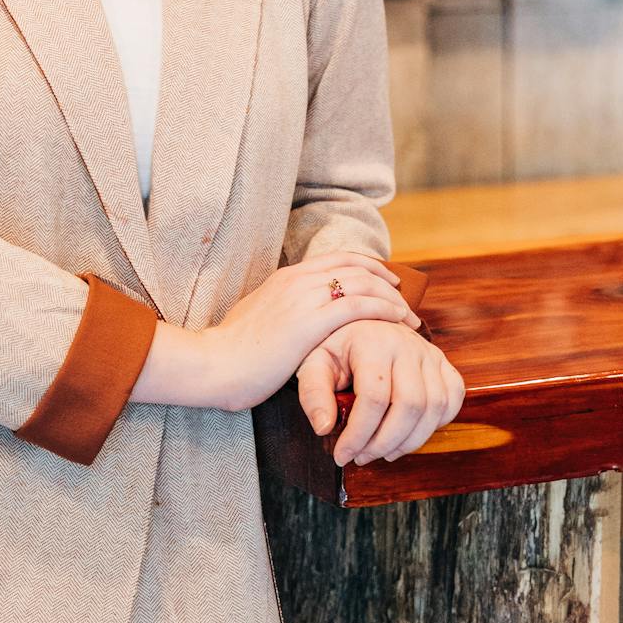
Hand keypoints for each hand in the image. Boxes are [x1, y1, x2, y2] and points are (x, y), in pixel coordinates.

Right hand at [199, 250, 423, 415]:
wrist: (213, 364)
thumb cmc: (232, 352)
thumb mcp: (257, 318)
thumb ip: (279, 311)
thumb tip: (292, 319)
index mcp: (285, 277)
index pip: (337, 259)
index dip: (367, 267)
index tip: (385, 281)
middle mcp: (297, 280)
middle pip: (355, 266)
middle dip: (385, 281)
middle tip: (404, 298)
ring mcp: (303, 298)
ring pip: (361, 283)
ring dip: (391, 298)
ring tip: (408, 317)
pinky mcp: (310, 322)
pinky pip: (358, 306)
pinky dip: (383, 310)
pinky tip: (397, 322)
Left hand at [295, 319, 465, 464]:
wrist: (361, 323)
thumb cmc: (336, 347)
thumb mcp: (314, 364)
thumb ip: (313, 394)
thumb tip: (324, 428)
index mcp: (372, 341)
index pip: (374, 398)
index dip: (359, 434)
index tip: (343, 455)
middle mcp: (407, 344)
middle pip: (409, 405)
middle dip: (385, 442)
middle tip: (363, 457)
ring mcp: (429, 353)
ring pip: (434, 407)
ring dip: (410, 440)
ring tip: (384, 451)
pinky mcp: (443, 363)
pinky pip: (452, 399)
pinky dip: (436, 424)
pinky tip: (410, 433)